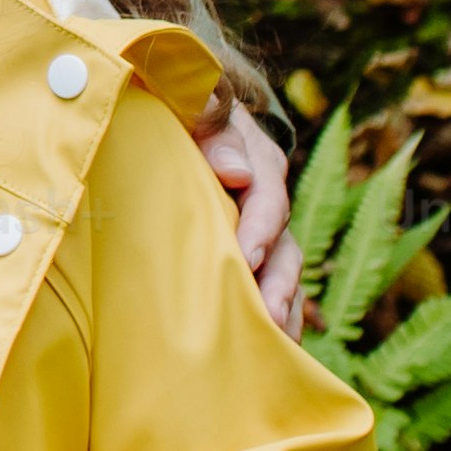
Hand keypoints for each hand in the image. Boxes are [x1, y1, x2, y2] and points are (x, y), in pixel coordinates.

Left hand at [199, 98, 305, 335]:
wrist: (166, 112)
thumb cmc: (176, 103)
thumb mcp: (190, 97)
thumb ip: (210, 118)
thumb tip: (235, 172)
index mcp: (258, 160)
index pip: (268, 195)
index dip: (261, 227)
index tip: (247, 256)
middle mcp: (267, 200)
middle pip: (283, 246)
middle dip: (277, 284)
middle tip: (268, 318)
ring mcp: (260, 232)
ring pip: (281, 276)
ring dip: (280, 310)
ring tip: (275, 344)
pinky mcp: (246, 258)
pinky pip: (266, 292)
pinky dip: (269, 322)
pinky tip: (264, 354)